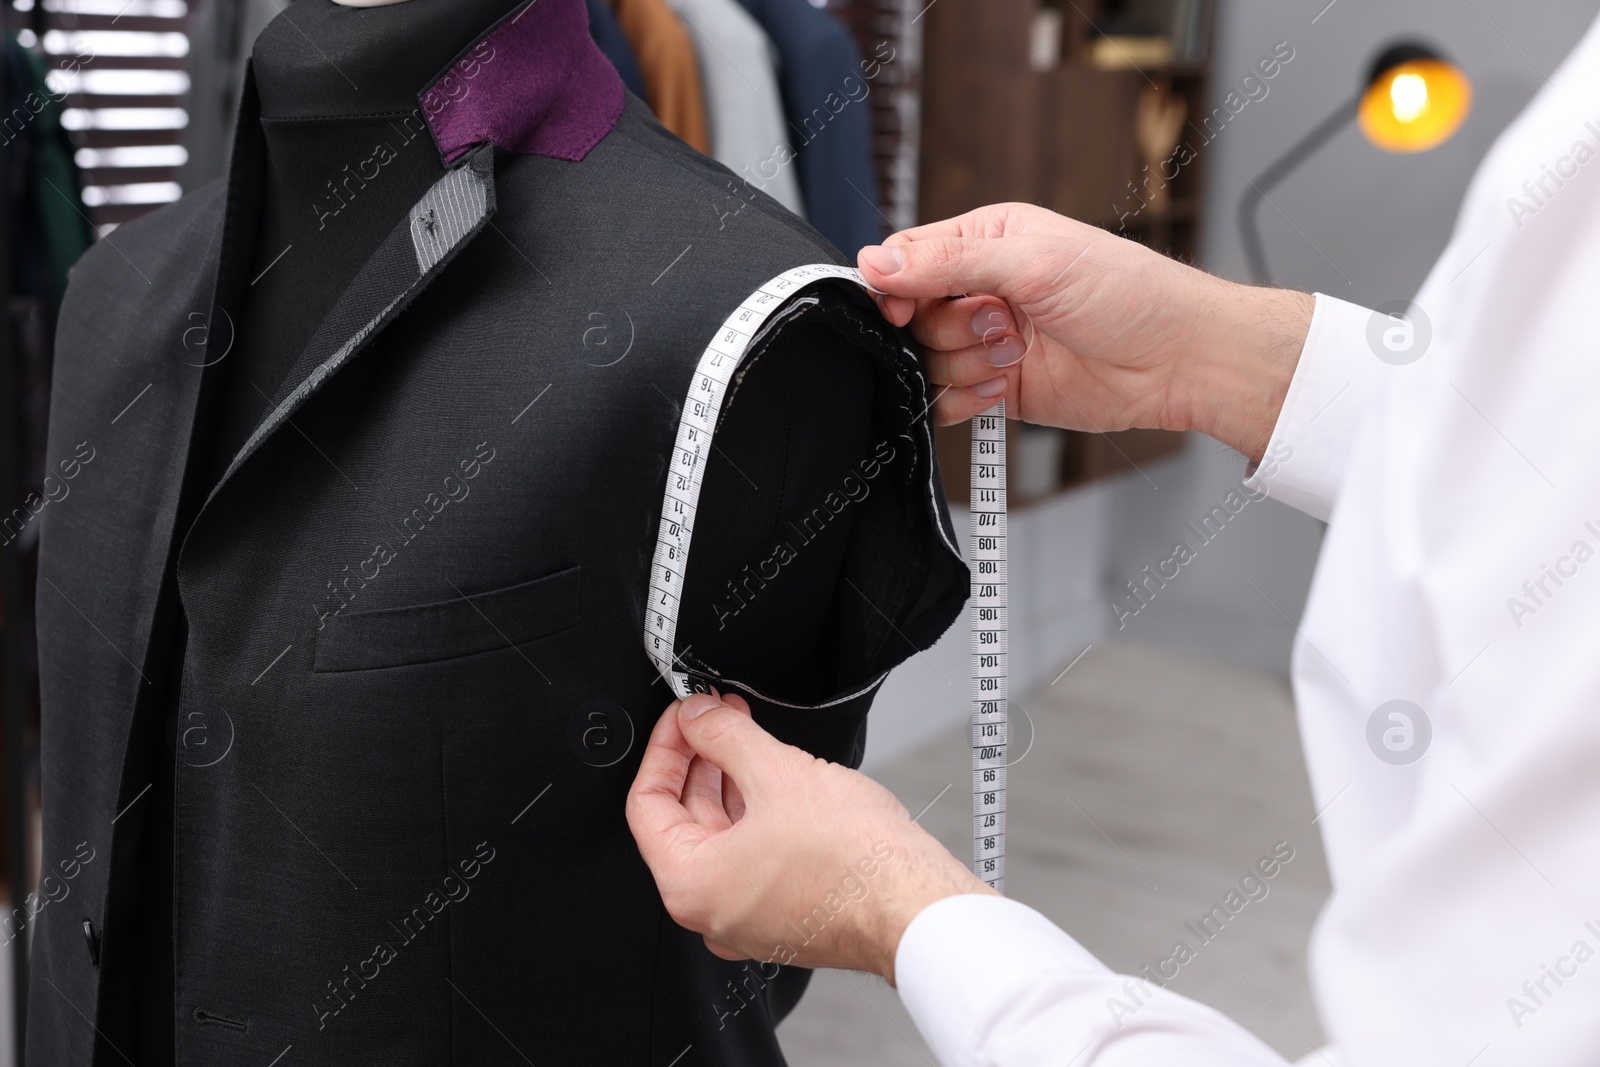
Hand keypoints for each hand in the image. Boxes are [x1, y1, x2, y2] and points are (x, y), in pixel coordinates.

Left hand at [626, 693, 991, 983]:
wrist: (916, 904)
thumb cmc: (855, 862)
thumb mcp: (776, 773)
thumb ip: (722, 735)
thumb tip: (697, 715)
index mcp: (691, 886)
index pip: (647, 805)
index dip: (664, 748)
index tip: (683, 716)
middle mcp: (712, 912)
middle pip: (683, 819)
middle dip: (700, 758)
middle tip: (715, 714)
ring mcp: (748, 917)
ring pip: (721, 836)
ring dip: (730, 780)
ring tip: (747, 734)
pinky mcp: (783, 913)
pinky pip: (751, 855)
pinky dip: (755, 811)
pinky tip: (774, 774)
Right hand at [857, 202, 1314, 463]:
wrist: (1177, 361)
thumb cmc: (1129, 295)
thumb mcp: (1033, 262)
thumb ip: (949, 263)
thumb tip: (875, 262)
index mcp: (985, 241)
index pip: (906, 259)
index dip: (895, 289)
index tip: (906, 310)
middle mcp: (982, 290)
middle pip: (911, 317)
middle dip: (948, 329)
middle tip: (998, 325)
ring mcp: (988, 342)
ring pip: (928, 362)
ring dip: (965, 365)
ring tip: (1014, 355)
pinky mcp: (998, 387)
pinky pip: (947, 400)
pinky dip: (966, 400)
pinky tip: (1004, 387)